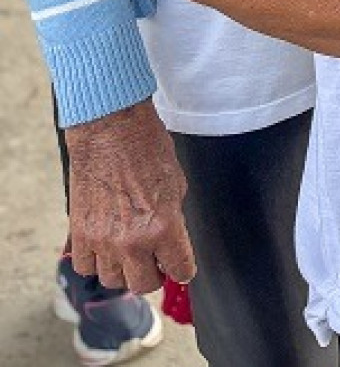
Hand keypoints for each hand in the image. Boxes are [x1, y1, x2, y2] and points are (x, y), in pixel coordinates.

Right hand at [64, 100, 194, 294]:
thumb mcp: (177, 186)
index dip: (184, 269)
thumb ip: (174, 221)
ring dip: (124, 269)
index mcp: (164, 228)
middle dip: (154, 275)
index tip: (182, 267)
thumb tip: (170, 243)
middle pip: (143, 285)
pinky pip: (85, 266)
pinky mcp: (78, 233)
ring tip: (130, 251)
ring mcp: (102, 240)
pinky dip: (96, 261)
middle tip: (156, 262)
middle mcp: (132, 241)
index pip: (180, 270)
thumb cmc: (148, 150)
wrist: (110, 131)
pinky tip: (105, 245)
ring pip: (113, 280)